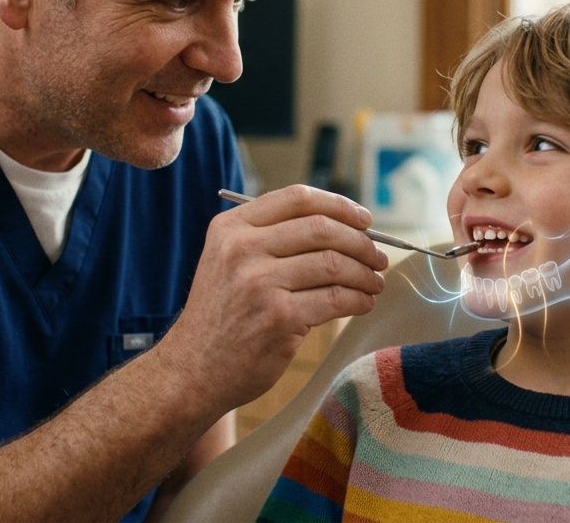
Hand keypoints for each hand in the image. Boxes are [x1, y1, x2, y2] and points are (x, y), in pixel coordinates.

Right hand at [160, 184, 388, 410]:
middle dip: (361, 242)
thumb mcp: (228, 261)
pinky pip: (335, 299)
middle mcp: (242, 249)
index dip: (340, 205)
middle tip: (377, 257)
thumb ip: (270, 238)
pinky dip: (358, 299)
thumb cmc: (221, 316)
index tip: (364, 220)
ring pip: (334, 264)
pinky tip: (363, 303)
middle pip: (322, 228)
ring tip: (374, 283)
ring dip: (365, 274)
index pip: (297, 198)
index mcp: (231, 227)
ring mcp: (259, 283)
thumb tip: (342, 226)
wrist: (192, 370)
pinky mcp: (278, 318)